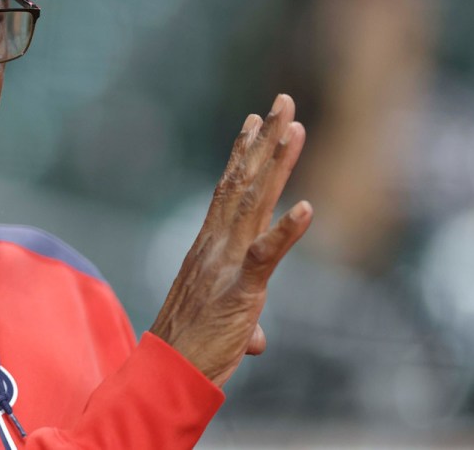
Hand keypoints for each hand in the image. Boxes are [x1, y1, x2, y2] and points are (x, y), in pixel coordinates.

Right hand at [149, 93, 312, 386]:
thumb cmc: (190, 350)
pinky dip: (288, 231)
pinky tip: (308, 208)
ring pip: (253, 202)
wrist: (166, 374)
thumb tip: (257, 340)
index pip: (227, 190)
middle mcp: (214, 244)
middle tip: (282, 100)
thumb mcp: (221, 326)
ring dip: (275, 163)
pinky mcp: (239, 289)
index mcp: (208, 247)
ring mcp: (224, 263)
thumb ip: (243, 322)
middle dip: (264, 139)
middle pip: (242, 181)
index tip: (255, 119)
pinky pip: (266, 255)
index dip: (243, 153)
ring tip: (293, 127)